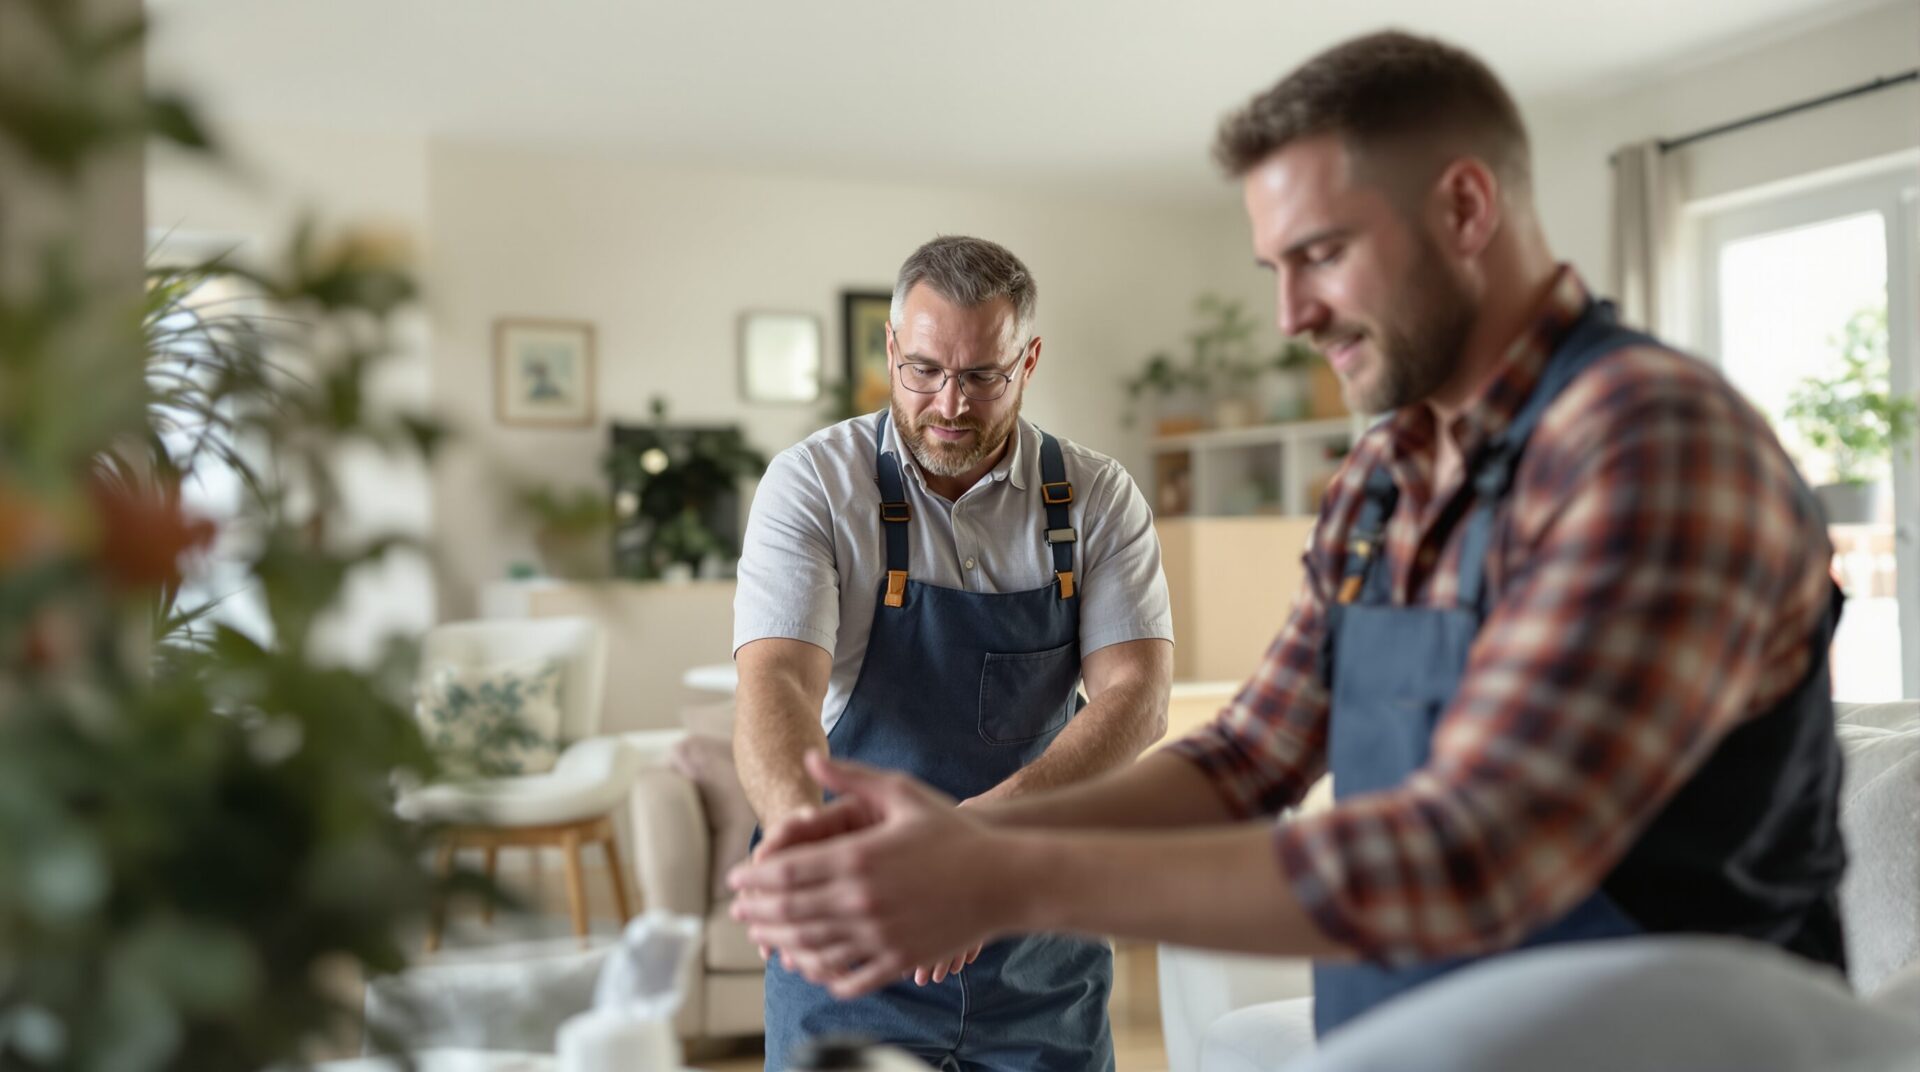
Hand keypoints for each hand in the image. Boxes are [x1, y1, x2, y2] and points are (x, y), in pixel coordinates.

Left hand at [728, 751, 1013, 997]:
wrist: (1005, 879)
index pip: (785, 872)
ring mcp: (879, 934)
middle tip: (738, 911)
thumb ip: (851, 777)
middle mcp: (862, 899)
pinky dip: (820, 972)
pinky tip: (810, 965)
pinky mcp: (898, 959)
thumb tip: (809, 759)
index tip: (736, 879)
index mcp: (858, 857)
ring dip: (779, 943)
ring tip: (764, 938)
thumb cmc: (954, 832)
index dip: (753, 878)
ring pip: (811, 947)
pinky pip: (847, 975)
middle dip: (756, 912)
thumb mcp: (903, 793)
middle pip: (789, 913)